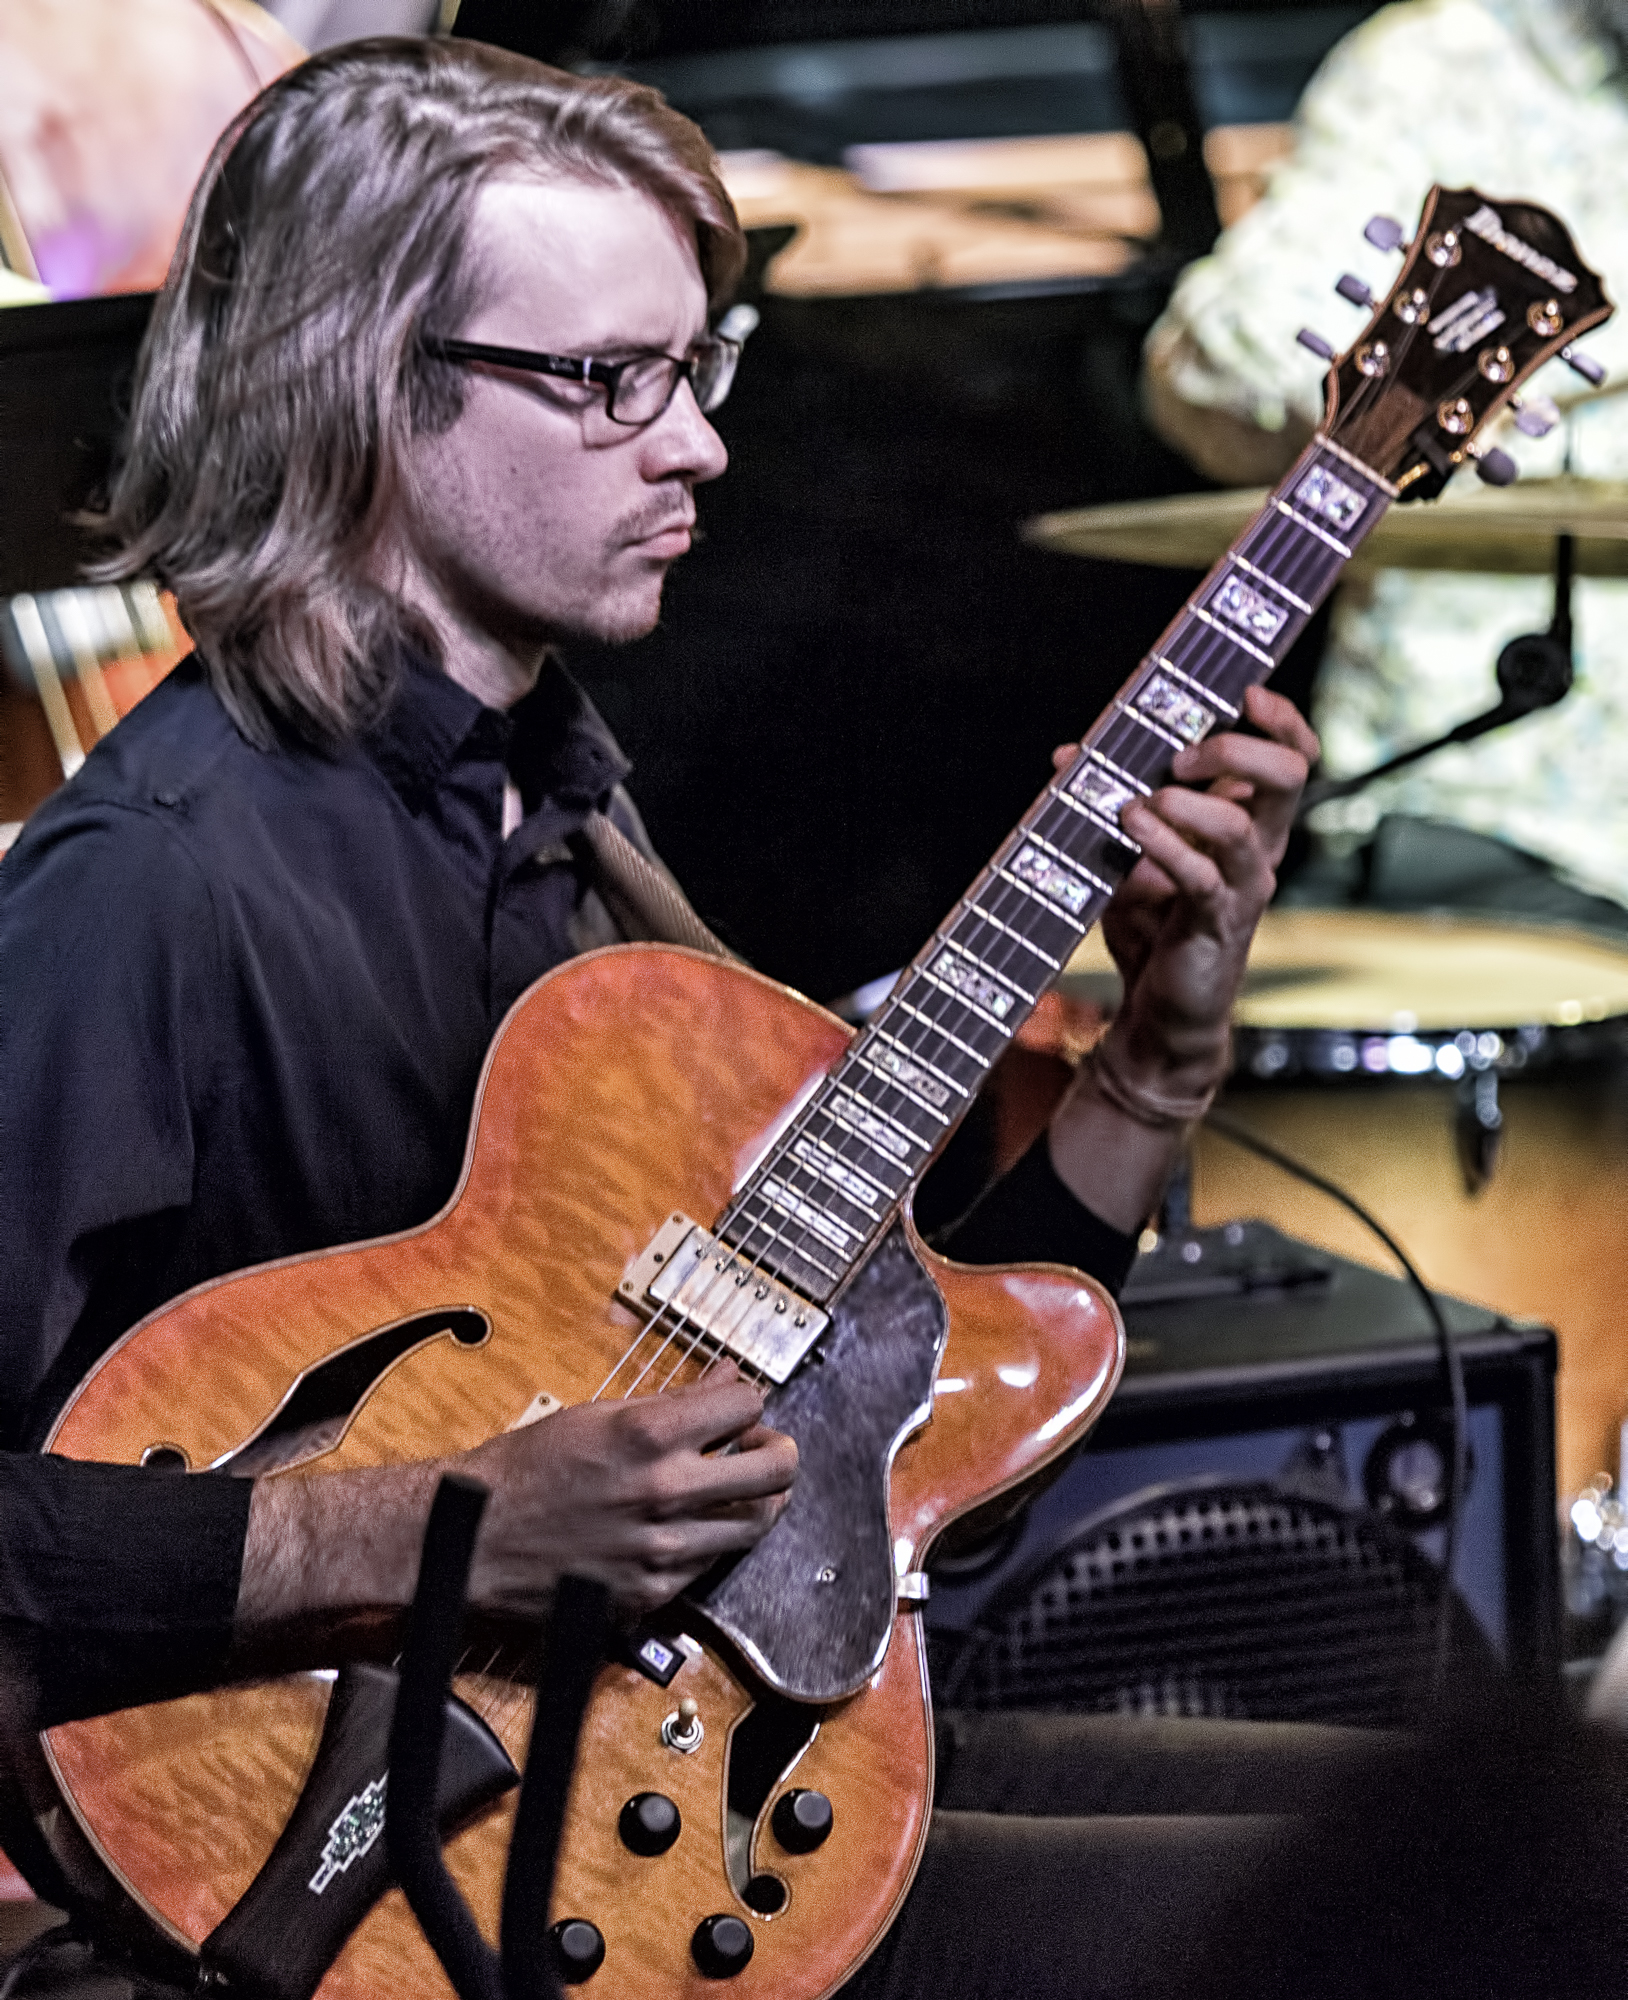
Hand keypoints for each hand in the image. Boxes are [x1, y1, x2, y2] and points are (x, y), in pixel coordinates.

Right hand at [459, 1366, 797, 1617]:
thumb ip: (674, 1400)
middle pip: (776, 1469)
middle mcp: (663, 1492)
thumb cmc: (528, 1468)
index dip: (747, 1400)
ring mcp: (662, 1549)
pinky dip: (713, 1539)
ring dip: (757, 1499)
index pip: (748, 1404)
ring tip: (736, 1486)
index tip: (738, 1406)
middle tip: (764, 1446)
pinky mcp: (652, 1593)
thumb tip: (729, 1378)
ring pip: (756, 1523)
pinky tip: (691, 1524)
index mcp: (648, 1435)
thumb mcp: (599, 1414)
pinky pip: (712, 1563)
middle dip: (778, 1450)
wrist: (475, 1537)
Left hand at [1086, 685, 1318, 1085]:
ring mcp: (1242, 887)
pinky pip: (1202, 877)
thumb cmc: (1151, 928)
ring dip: (1187, 802)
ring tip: (1141, 802)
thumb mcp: (1126, 855)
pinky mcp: (1215, 923)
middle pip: (1290, 775)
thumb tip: (1068, 754)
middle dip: (1235, 749)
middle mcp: (1259, 849)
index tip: (1245, 693)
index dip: (1283, 719)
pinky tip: (1132, 829)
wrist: (1158, 1011)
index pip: (1296, 757)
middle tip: (1182, 757)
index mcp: (1252, 824)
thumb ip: (1108, 799)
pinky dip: (1164, 847)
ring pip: (1242, 825)